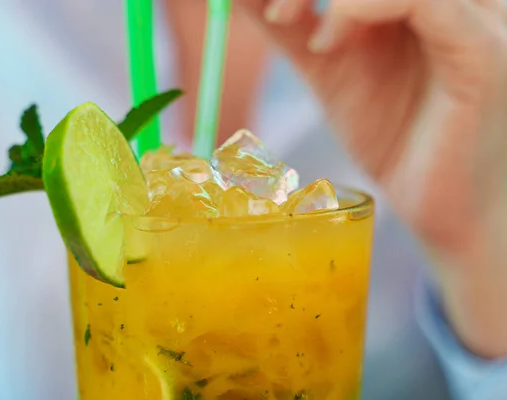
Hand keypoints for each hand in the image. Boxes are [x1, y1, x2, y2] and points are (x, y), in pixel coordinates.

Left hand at [238, 0, 506, 357]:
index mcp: (417, 0)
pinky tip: (328, 44)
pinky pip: (425, 2)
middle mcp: (453, 0)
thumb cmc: (398, 141)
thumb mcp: (330, 70)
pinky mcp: (480, 53)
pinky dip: (362, 7)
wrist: (445, 209)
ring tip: (304, 35)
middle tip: (275, 11)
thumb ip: (295, 26)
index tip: (266, 5)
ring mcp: (476, 19)